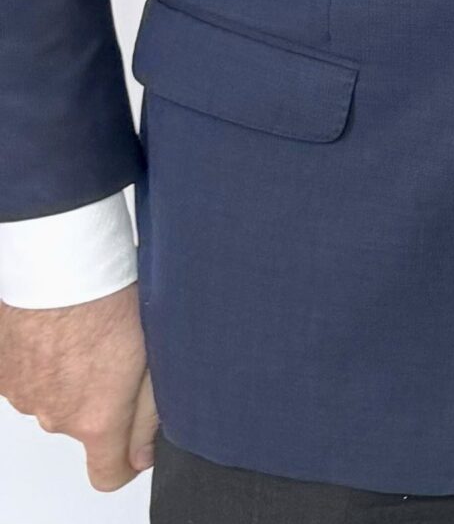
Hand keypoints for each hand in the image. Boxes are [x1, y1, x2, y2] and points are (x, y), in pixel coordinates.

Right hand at [0, 284, 155, 489]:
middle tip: (121, 352)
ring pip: (56, 397)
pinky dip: (46, 359)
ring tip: (91, 333)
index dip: (128, 461)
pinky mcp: (3, 371)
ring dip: (73, 375)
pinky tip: (63, 326)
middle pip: (84, 426)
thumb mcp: (152, 358)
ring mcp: (23, 395)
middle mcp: (54, 416)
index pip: (108, 474)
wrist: (59, 265)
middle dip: (105, 399)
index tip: (139, 442)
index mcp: (95, 420)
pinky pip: (30, 375)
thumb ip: (149, 416)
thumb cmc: (110, 301)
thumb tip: (143, 454)